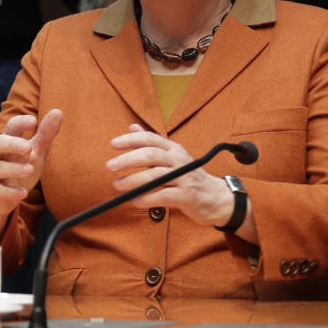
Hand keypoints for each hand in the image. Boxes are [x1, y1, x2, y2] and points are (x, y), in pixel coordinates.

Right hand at [0, 109, 63, 223]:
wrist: (3, 195)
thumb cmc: (21, 166)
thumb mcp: (37, 150)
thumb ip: (46, 133)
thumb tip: (58, 111)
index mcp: (9, 141)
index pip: (11, 127)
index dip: (20, 123)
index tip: (34, 121)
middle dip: (12, 144)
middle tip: (29, 147)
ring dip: (14, 169)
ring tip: (30, 169)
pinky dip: (10, 192)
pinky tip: (23, 193)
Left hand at [107, 125, 234, 227]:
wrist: (217, 198)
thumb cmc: (189, 177)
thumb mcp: (172, 156)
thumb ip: (152, 143)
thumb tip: (132, 126)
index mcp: (173, 149)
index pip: (150, 138)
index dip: (131, 139)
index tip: (113, 143)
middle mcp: (179, 160)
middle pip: (151, 155)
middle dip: (128, 159)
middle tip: (110, 166)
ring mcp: (184, 178)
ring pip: (155, 176)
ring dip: (134, 180)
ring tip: (118, 185)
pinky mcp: (187, 196)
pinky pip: (164, 196)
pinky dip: (148, 198)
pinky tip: (136, 201)